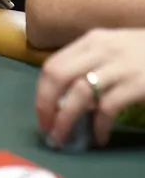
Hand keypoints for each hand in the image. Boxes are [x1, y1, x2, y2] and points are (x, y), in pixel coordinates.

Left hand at [36, 28, 144, 146]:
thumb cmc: (142, 51)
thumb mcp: (112, 48)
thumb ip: (89, 63)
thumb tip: (63, 96)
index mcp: (91, 41)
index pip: (53, 64)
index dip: (42, 92)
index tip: (42, 115)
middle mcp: (100, 50)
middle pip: (58, 75)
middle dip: (46, 105)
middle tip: (48, 129)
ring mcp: (119, 67)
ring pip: (79, 93)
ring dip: (66, 119)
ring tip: (63, 137)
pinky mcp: (137, 84)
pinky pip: (108, 108)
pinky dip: (99, 126)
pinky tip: (100, 137)